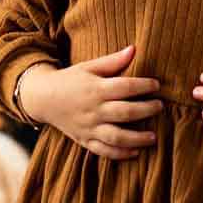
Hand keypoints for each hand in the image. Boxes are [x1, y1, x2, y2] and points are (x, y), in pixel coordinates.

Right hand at [21, 45, 160, 160]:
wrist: (42, 98)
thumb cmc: (71, 80)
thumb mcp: (89, 67)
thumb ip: (113, 61)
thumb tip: (134, 48)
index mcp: (96, 89)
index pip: (126, 87)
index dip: (144, 86)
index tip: (157, 85)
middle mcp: (93, 110)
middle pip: (125, 112)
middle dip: (146, 110)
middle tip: (160, 107)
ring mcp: (89, 127)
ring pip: (116, 137)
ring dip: (137, 139)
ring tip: (154, 137)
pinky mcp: (84, 140)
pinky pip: (103, 151)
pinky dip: (120, 154)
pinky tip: (135, 153)